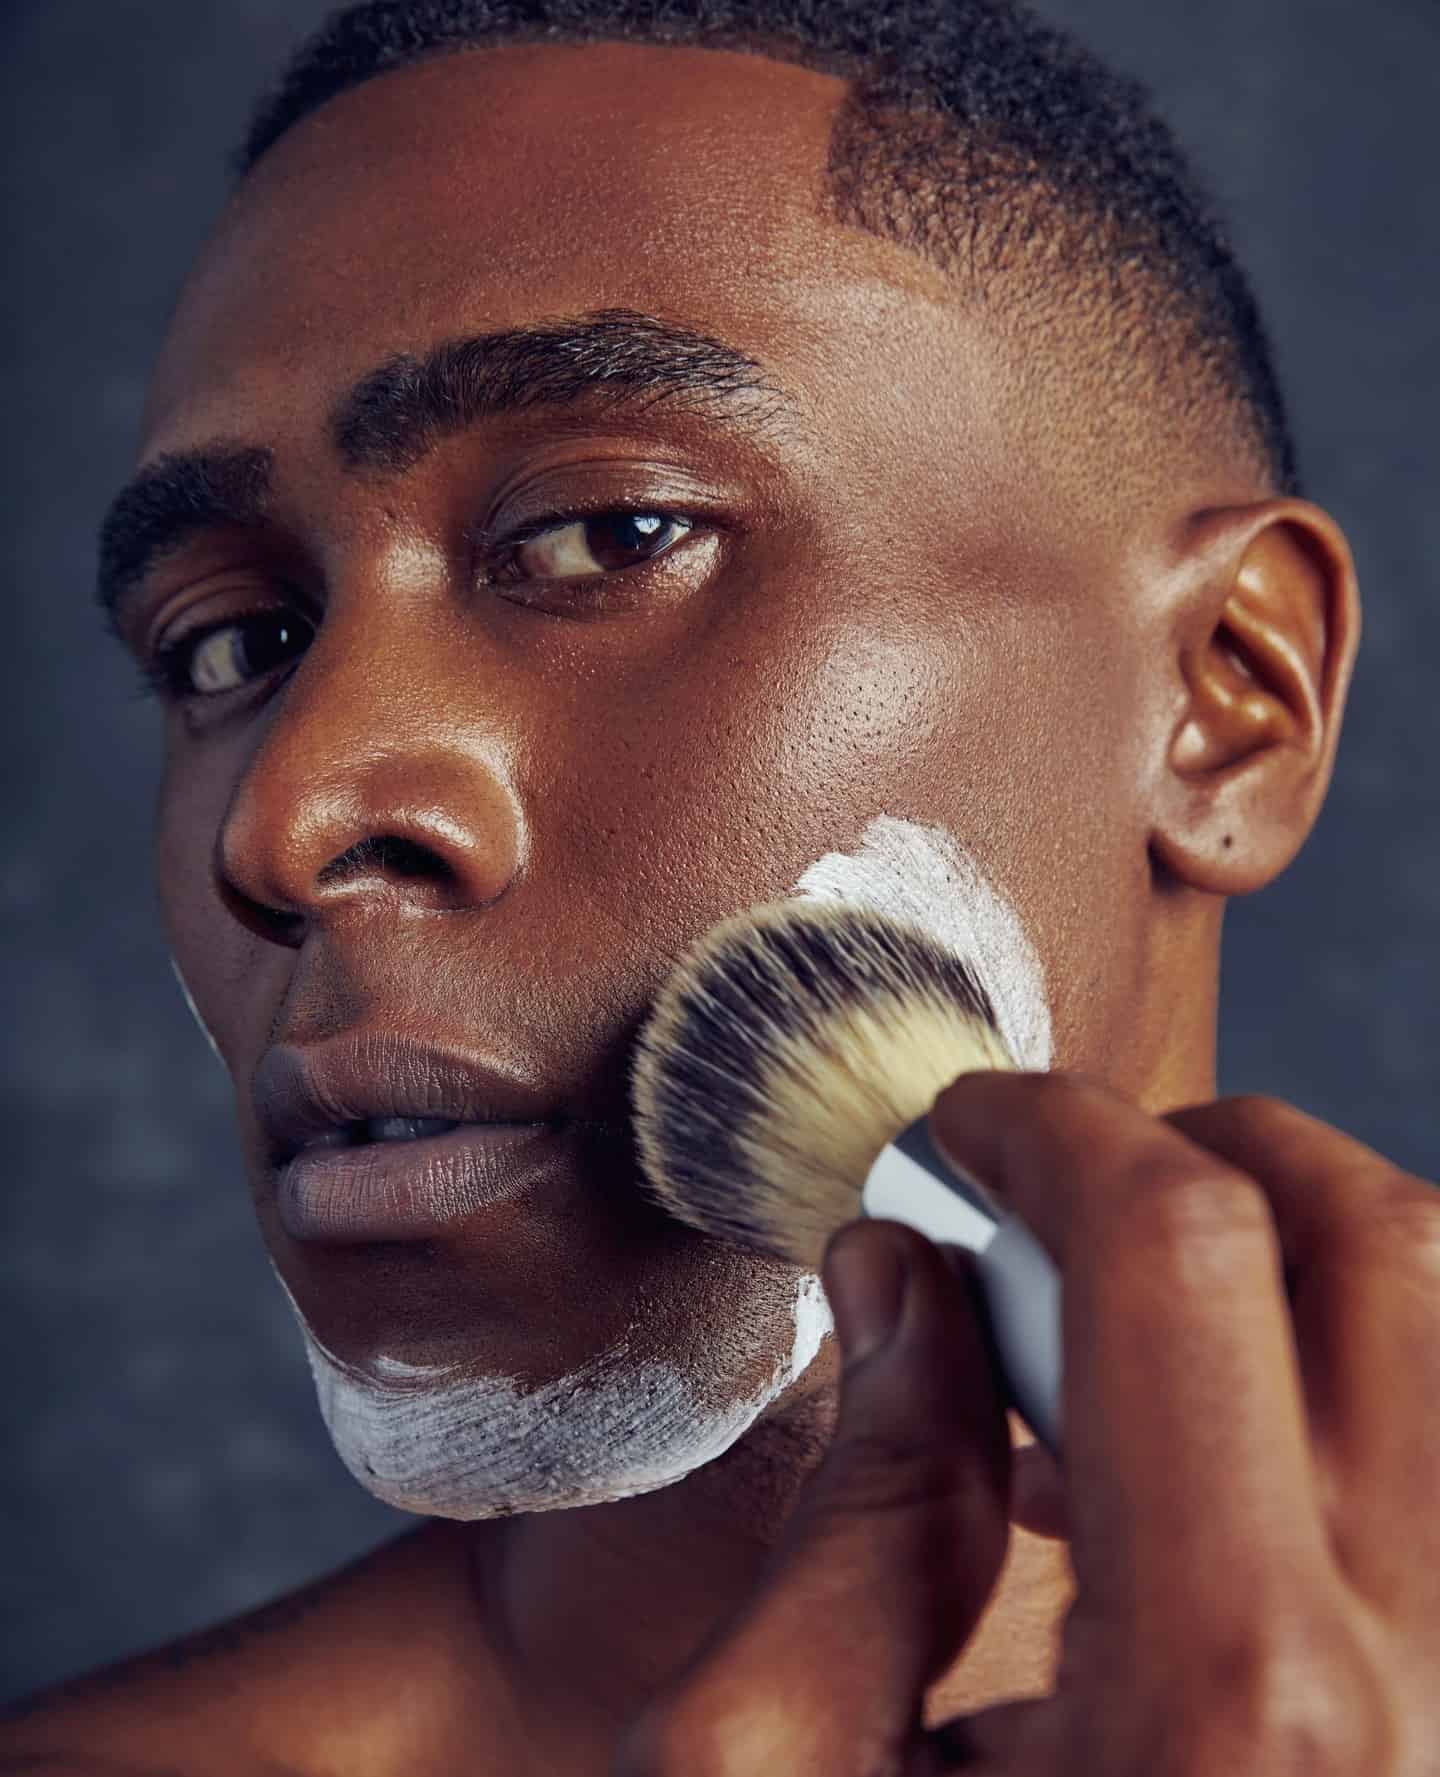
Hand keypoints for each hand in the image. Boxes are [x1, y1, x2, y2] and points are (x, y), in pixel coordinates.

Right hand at [612, 1074, 1439, 1773]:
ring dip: (1304, 1271)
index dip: (1050, 1129)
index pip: (1187, 1249)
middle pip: (1394, 1247)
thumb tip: (906, 1279)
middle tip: (1056, 1190)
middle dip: (1208, 1153)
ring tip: (1129, 1342)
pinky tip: (1208, 1482)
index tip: (960, 1128)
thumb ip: (861, 1503)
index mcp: (1235, 1709)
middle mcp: (1437, 1699)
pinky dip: (1359, 1403)